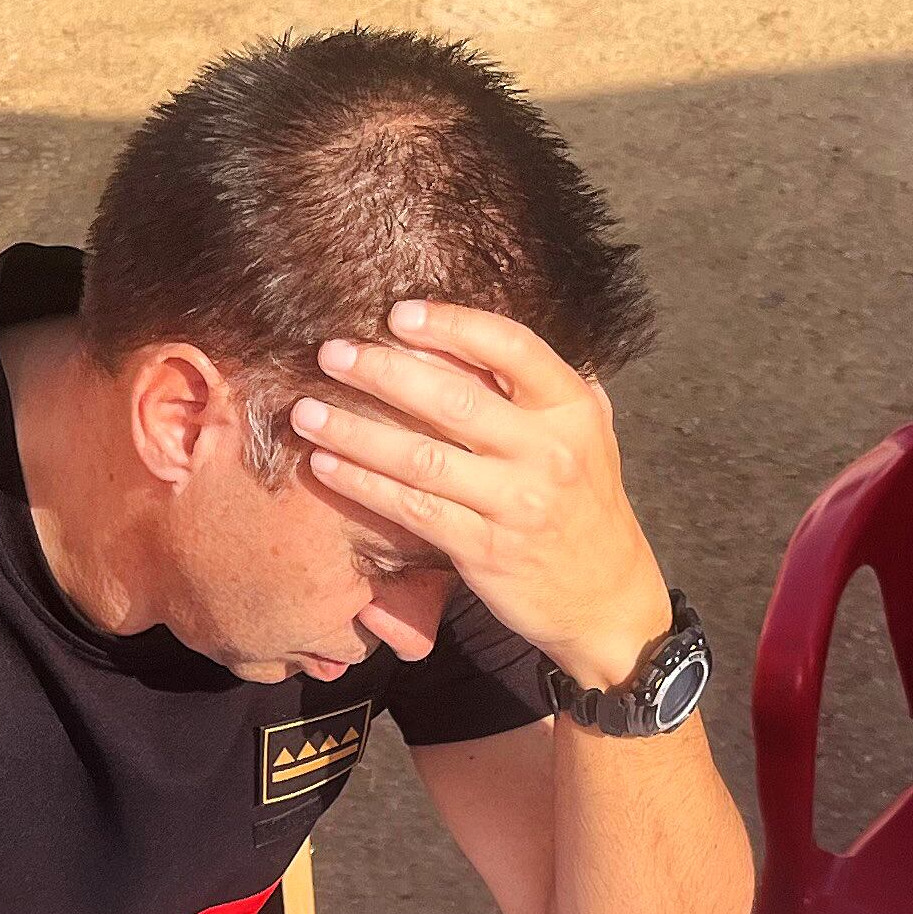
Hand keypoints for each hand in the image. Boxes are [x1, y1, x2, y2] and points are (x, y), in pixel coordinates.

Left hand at [289, 302, 671, 689]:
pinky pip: (412, 510)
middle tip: (331, 353)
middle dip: (382, 371)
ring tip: (306, 411)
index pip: (511, 347)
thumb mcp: (584, 435)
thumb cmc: (583, 504)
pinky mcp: (485, 550)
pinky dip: (364, 485)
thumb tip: (475, 332)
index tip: (398, 314)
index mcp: (573, 409)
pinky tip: (326, 466)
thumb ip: (541, 388)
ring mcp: (516, 504)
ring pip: (421, 458)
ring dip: (355, 431)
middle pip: (453, 399)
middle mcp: (548, 452)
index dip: (452, 325)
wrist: (606, 598)